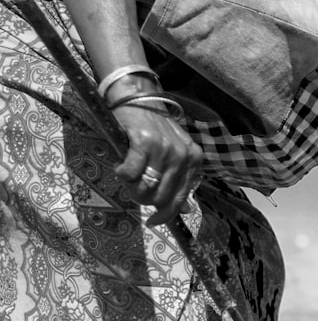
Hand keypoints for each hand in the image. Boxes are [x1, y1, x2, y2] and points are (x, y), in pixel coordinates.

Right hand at [113, 103, 202, 226]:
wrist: (139, 98)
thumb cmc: (156, 129)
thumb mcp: (175, 154)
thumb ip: (180, 180)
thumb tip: (185, 210)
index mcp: (193, 160)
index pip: (180, 198)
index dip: (166, 215)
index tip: (153, 222)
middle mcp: (182, 155)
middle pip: (160, 197)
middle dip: (143, 198)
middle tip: (133, 187)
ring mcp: (164, 148)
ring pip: (144, 188)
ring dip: (131, 187)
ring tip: (128, 174)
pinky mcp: (144, 142)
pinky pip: (130, 173)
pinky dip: (123, 174)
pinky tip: (121, 165)